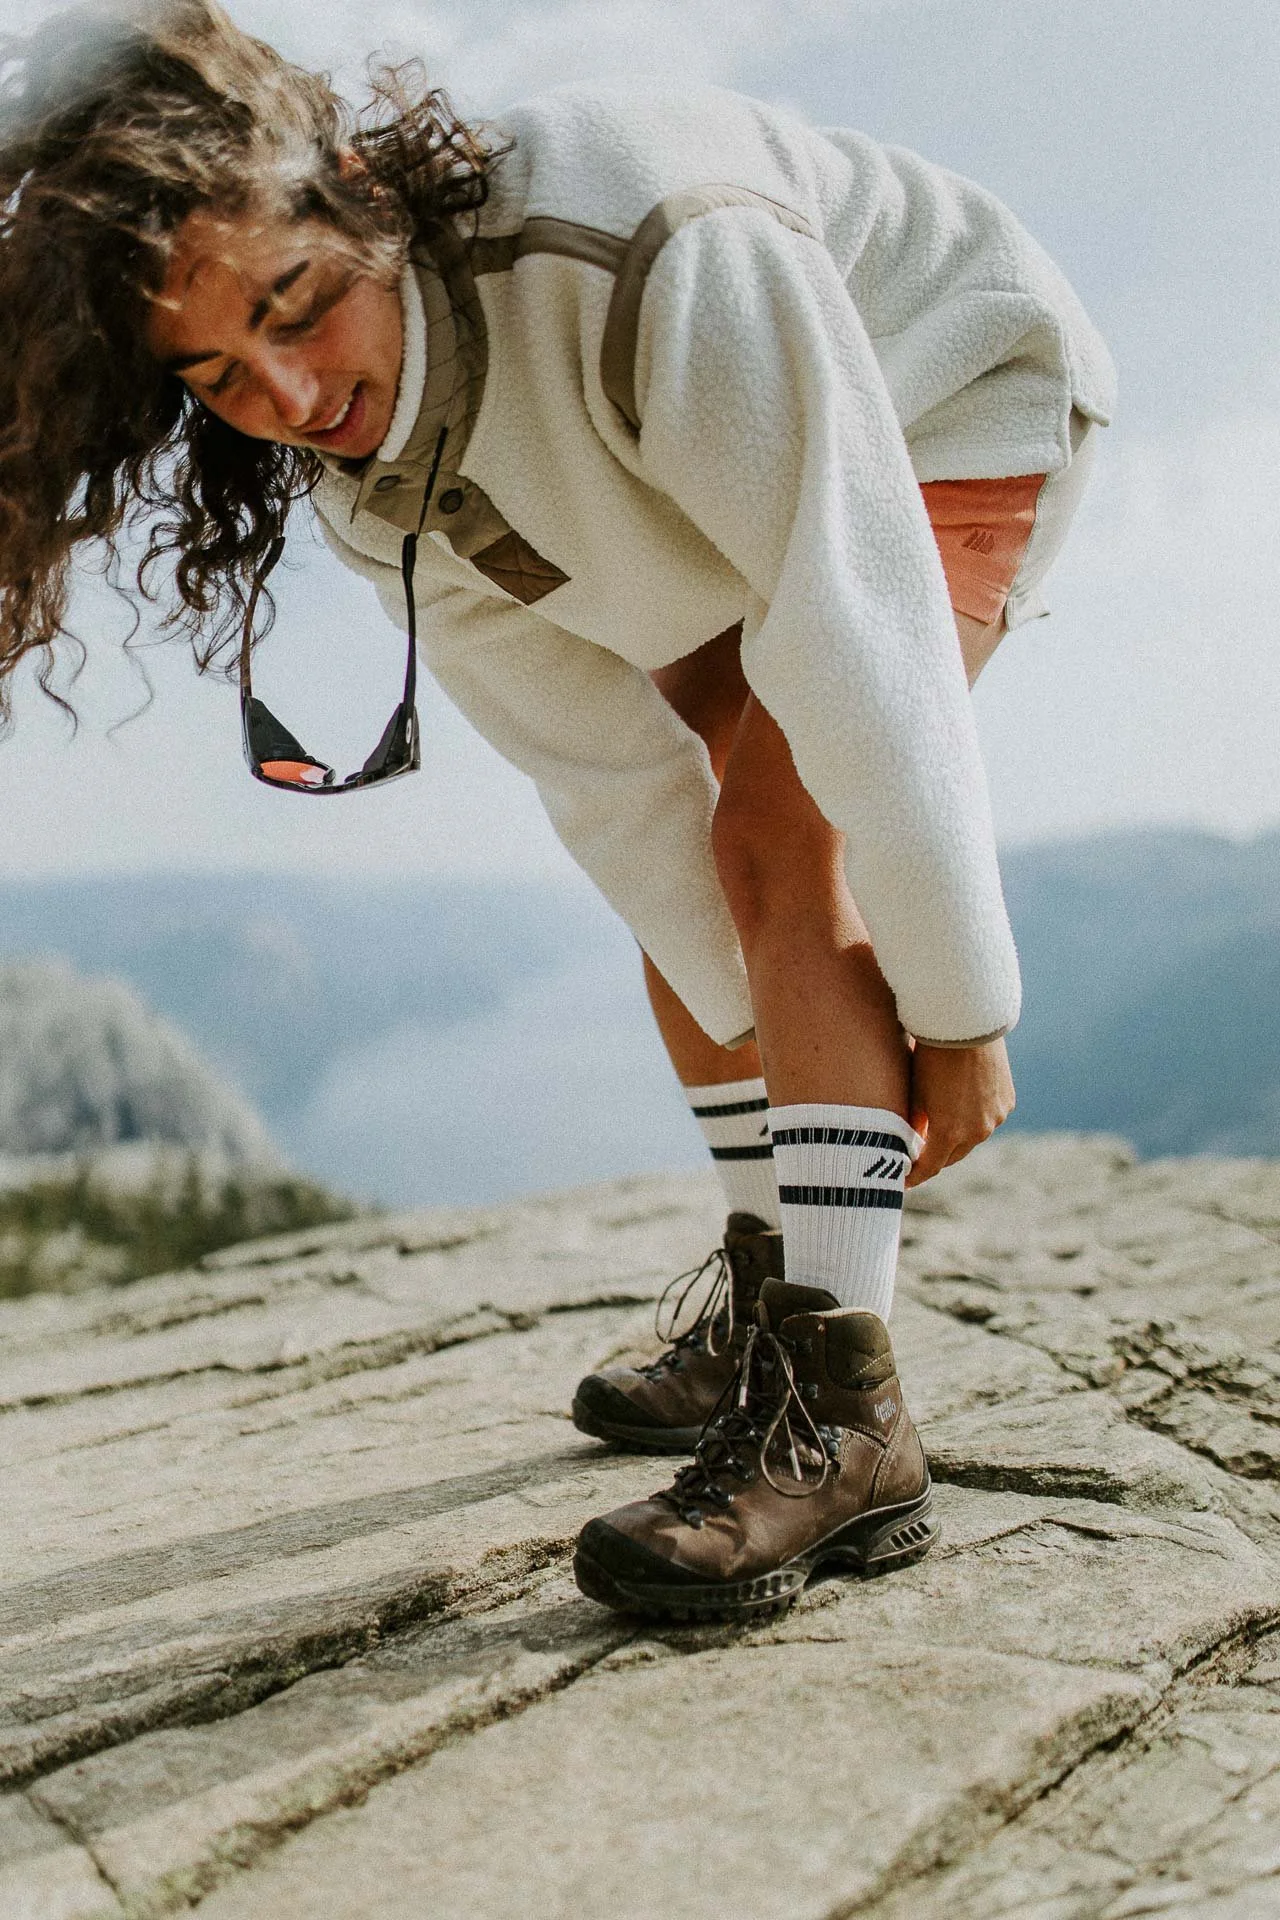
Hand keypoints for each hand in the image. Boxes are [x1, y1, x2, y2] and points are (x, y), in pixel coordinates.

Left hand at [906, 1036, 1014, 1187]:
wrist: (966, 1023)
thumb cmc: (930, 1055)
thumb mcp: (916, 1092)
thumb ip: (916, 1121)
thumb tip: (916, 1137)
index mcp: (949, 1133)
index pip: (929, 1168)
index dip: (914, 1176)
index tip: (902, 1179)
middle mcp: (977, 1132)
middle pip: (952, 1157)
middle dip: (935, 1157)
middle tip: (919, 1155)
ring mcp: (996, 1118)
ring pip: (972, 1138)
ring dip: (957, 1137)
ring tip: (941, 1129)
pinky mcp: (1007, 1102)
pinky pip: (989, 1119)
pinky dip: (975, 1118)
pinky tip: (963, 1108)